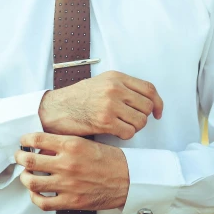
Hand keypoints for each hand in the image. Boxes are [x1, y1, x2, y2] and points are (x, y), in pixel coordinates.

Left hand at [15, 132, 129, 210]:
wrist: (129, 179)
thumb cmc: (110, 159)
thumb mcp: (87, 143)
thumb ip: (65, 144)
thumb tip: (43, 148)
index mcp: (72, 145)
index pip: (37, 139)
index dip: (26, 139)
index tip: (24, 141)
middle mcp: (66, 164)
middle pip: (29, 161)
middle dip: (19, 157)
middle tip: (19, 156)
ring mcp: (67, 184)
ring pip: (32, 182)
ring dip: (25, 178)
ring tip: (26, 175)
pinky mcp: (71, 201)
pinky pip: (43, 202)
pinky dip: (35, 198)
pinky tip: (36, 193)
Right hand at [38, 70, 162, 139]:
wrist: (55, 109)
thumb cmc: (77, 98)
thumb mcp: (101, 83)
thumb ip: (122, 87)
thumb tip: (146, 99)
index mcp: (116, 77)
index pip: (149, 89)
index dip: (158, 103)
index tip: (157, 113)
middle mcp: (115, 88)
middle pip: (147, 106)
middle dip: (144, 117)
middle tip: (133, 122)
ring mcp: (110, 104)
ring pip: (140, 121)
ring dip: (134, 128)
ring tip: (122, 126)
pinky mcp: (105, 121)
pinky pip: (129, 132)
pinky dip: (125, 135)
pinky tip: (115, 132)